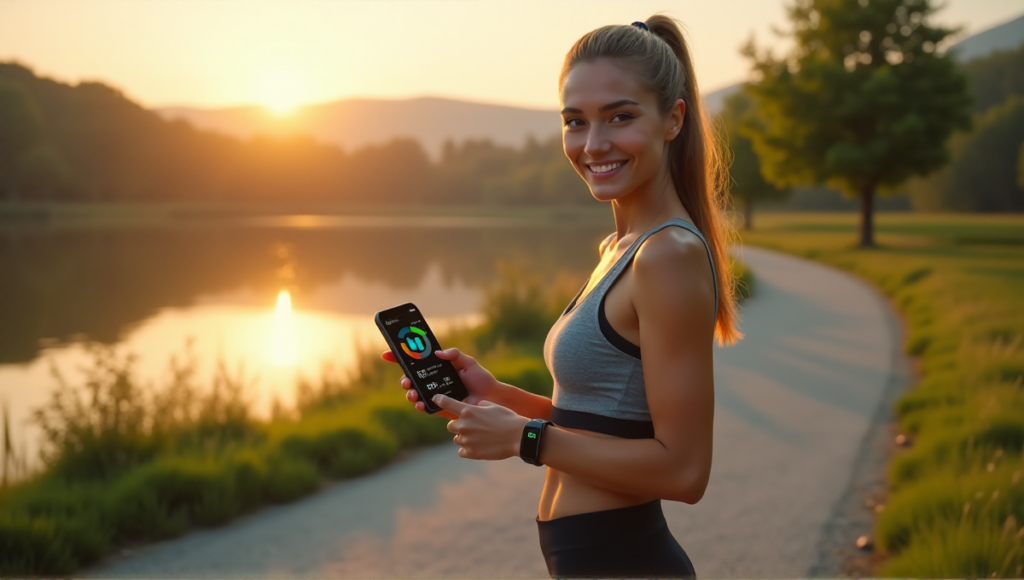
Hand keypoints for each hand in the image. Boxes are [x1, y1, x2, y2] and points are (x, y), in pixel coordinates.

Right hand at [380, 347, 498, 420]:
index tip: (387, 354)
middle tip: (405, 381)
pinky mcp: (440, 408)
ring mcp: (435, 394)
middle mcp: (433, 381)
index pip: (415, 362)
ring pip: (415, 394)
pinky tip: (419, 404)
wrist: (491, 397)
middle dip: (404, 379)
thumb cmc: (480, 378)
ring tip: (412, 393)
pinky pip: (426, 407)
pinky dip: (420, 406)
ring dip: (409, 394)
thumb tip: (438, 353)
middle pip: (411, 379)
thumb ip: (454, 354)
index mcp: (437, 368)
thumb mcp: (468, 362)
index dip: (399, 358)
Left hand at [433, 394, 528, 459]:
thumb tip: (475, 406)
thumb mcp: (493, 406)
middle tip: (472, 426)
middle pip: (450, 426)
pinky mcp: (471, 453)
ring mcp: (467, 440)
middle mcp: (464, 425)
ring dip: (464, 438)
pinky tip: (479, 446)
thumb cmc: (507, 419)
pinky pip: (462, 451)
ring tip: (480, 437)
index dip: (439, 400)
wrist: (518, 437)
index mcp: (468, 411)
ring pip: (457, 439)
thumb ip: (479, 405)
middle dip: (459, 425)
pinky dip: (468, 450)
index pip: (446, 403)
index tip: (435, 399)